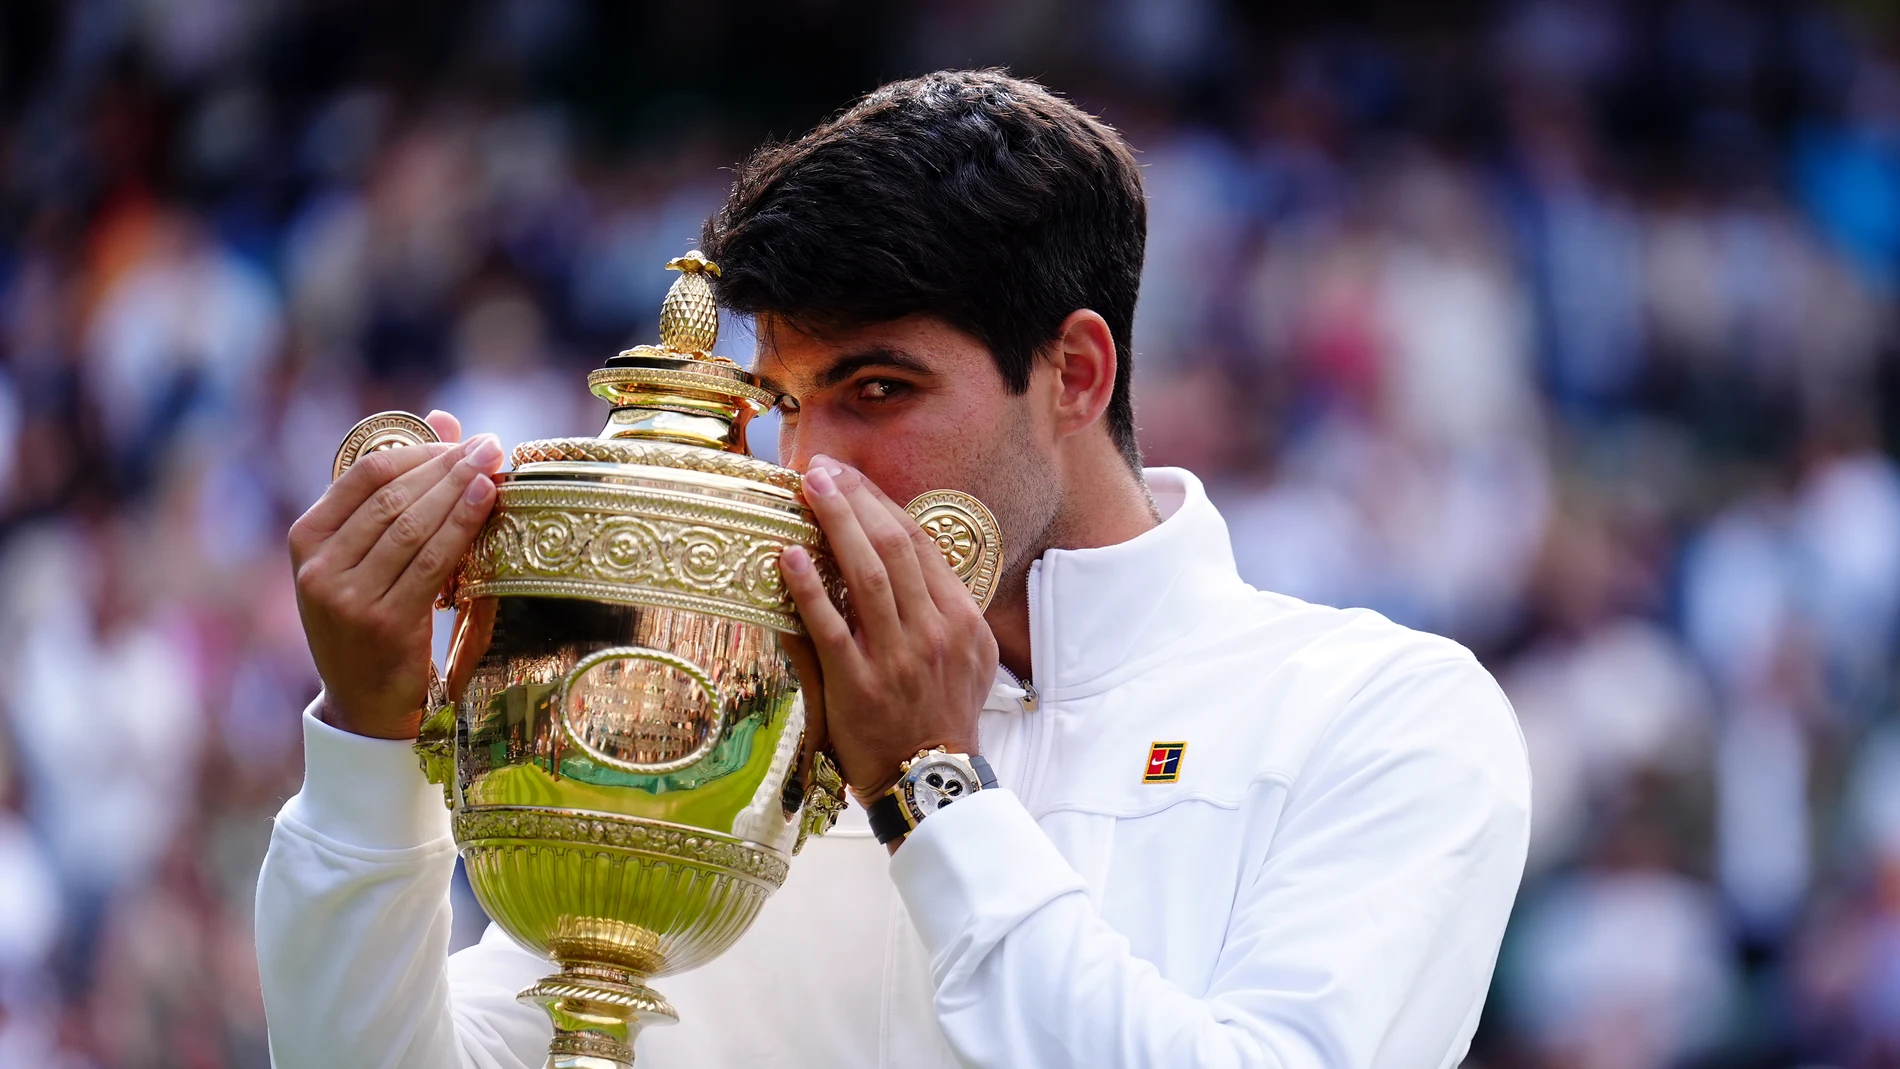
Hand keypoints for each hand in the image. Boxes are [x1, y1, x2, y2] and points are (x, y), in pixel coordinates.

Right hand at [288, 411, 504, 739]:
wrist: (365, 705)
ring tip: (495, 464)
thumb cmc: (373, 618)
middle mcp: (318, 567)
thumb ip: (399, 489)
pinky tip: (488, 501)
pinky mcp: (384, 624)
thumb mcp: (370, 556)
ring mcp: (346, 598)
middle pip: (393, 496)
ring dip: (460, 489)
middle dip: (448, 465)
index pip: (365, 472)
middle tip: (491, 445)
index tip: (463, 439)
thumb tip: (444, 418)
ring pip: (413, 525)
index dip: (420, 449)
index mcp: (306, 539)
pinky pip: (431, 562)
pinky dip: (462, 526)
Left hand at [779, 456, 997, 798]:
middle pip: (894, 548)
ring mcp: (897, 658)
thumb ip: (941, 610)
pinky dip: (810, 587)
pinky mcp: (859, 685)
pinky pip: (830, 626)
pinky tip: (789, 556)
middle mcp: (932, 631)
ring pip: (868, 576)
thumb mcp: (966, 659)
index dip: (883, 504)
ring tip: (809, 489)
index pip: (919, 544)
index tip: (852, 479)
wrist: (932, 780)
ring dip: (837, 524)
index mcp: (960, 619)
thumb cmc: (941, 716)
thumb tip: (906, 561)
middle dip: (856, 500)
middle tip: (822, 469)